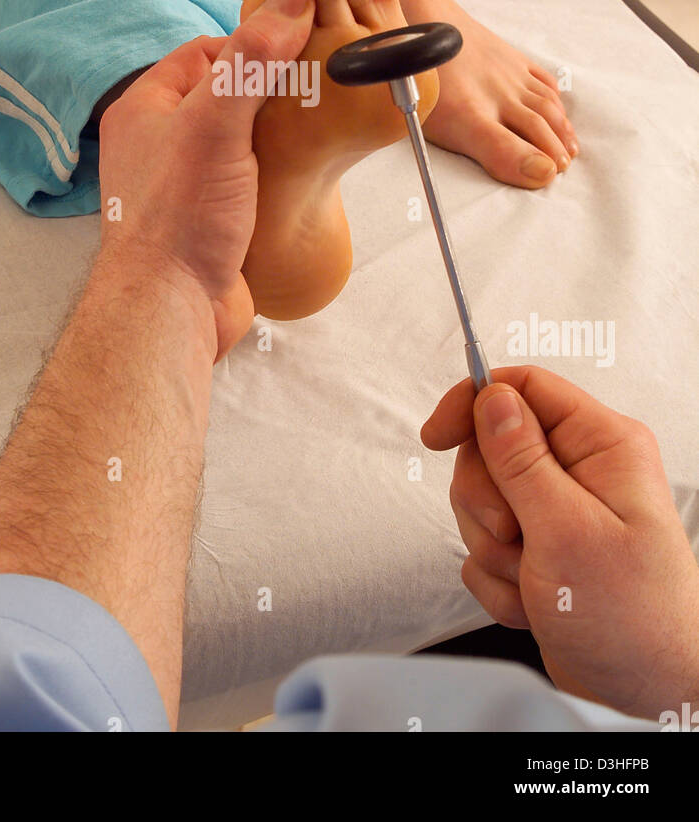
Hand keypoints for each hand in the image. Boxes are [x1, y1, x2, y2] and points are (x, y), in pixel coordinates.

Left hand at [99, 0, 313, 357]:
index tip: (299, 46)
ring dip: (280, 133)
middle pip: (228, 94)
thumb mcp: (217, 120)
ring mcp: (186, 182)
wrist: (170, 308)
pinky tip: (306, 171)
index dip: (253, 45)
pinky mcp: (211, 218)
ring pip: (243, 138)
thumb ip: (254, 58)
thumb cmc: (179, 213)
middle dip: (272, 90)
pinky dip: (277, 172)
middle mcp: (161, 141)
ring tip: (319, 125)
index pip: (206, 52)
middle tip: (319, 86)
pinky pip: (250, 179)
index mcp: (146, 107)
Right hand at [422, 366, 698, 720]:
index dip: (474, 403)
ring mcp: (559, 512)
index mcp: (602, 445)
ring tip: (532, 578)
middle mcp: (582, 471)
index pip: (524, 388)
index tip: (437, 435)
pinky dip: (498, 580)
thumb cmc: (633, 617)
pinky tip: (533, 602)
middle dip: (486, 501)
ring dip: (492, 548)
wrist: (644, 692)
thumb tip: (491, 398)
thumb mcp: (567, 530)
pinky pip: (486, 547)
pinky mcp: (541, 550)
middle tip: (514, 534)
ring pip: (482, 500)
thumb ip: (521, 459)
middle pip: (492, 448)